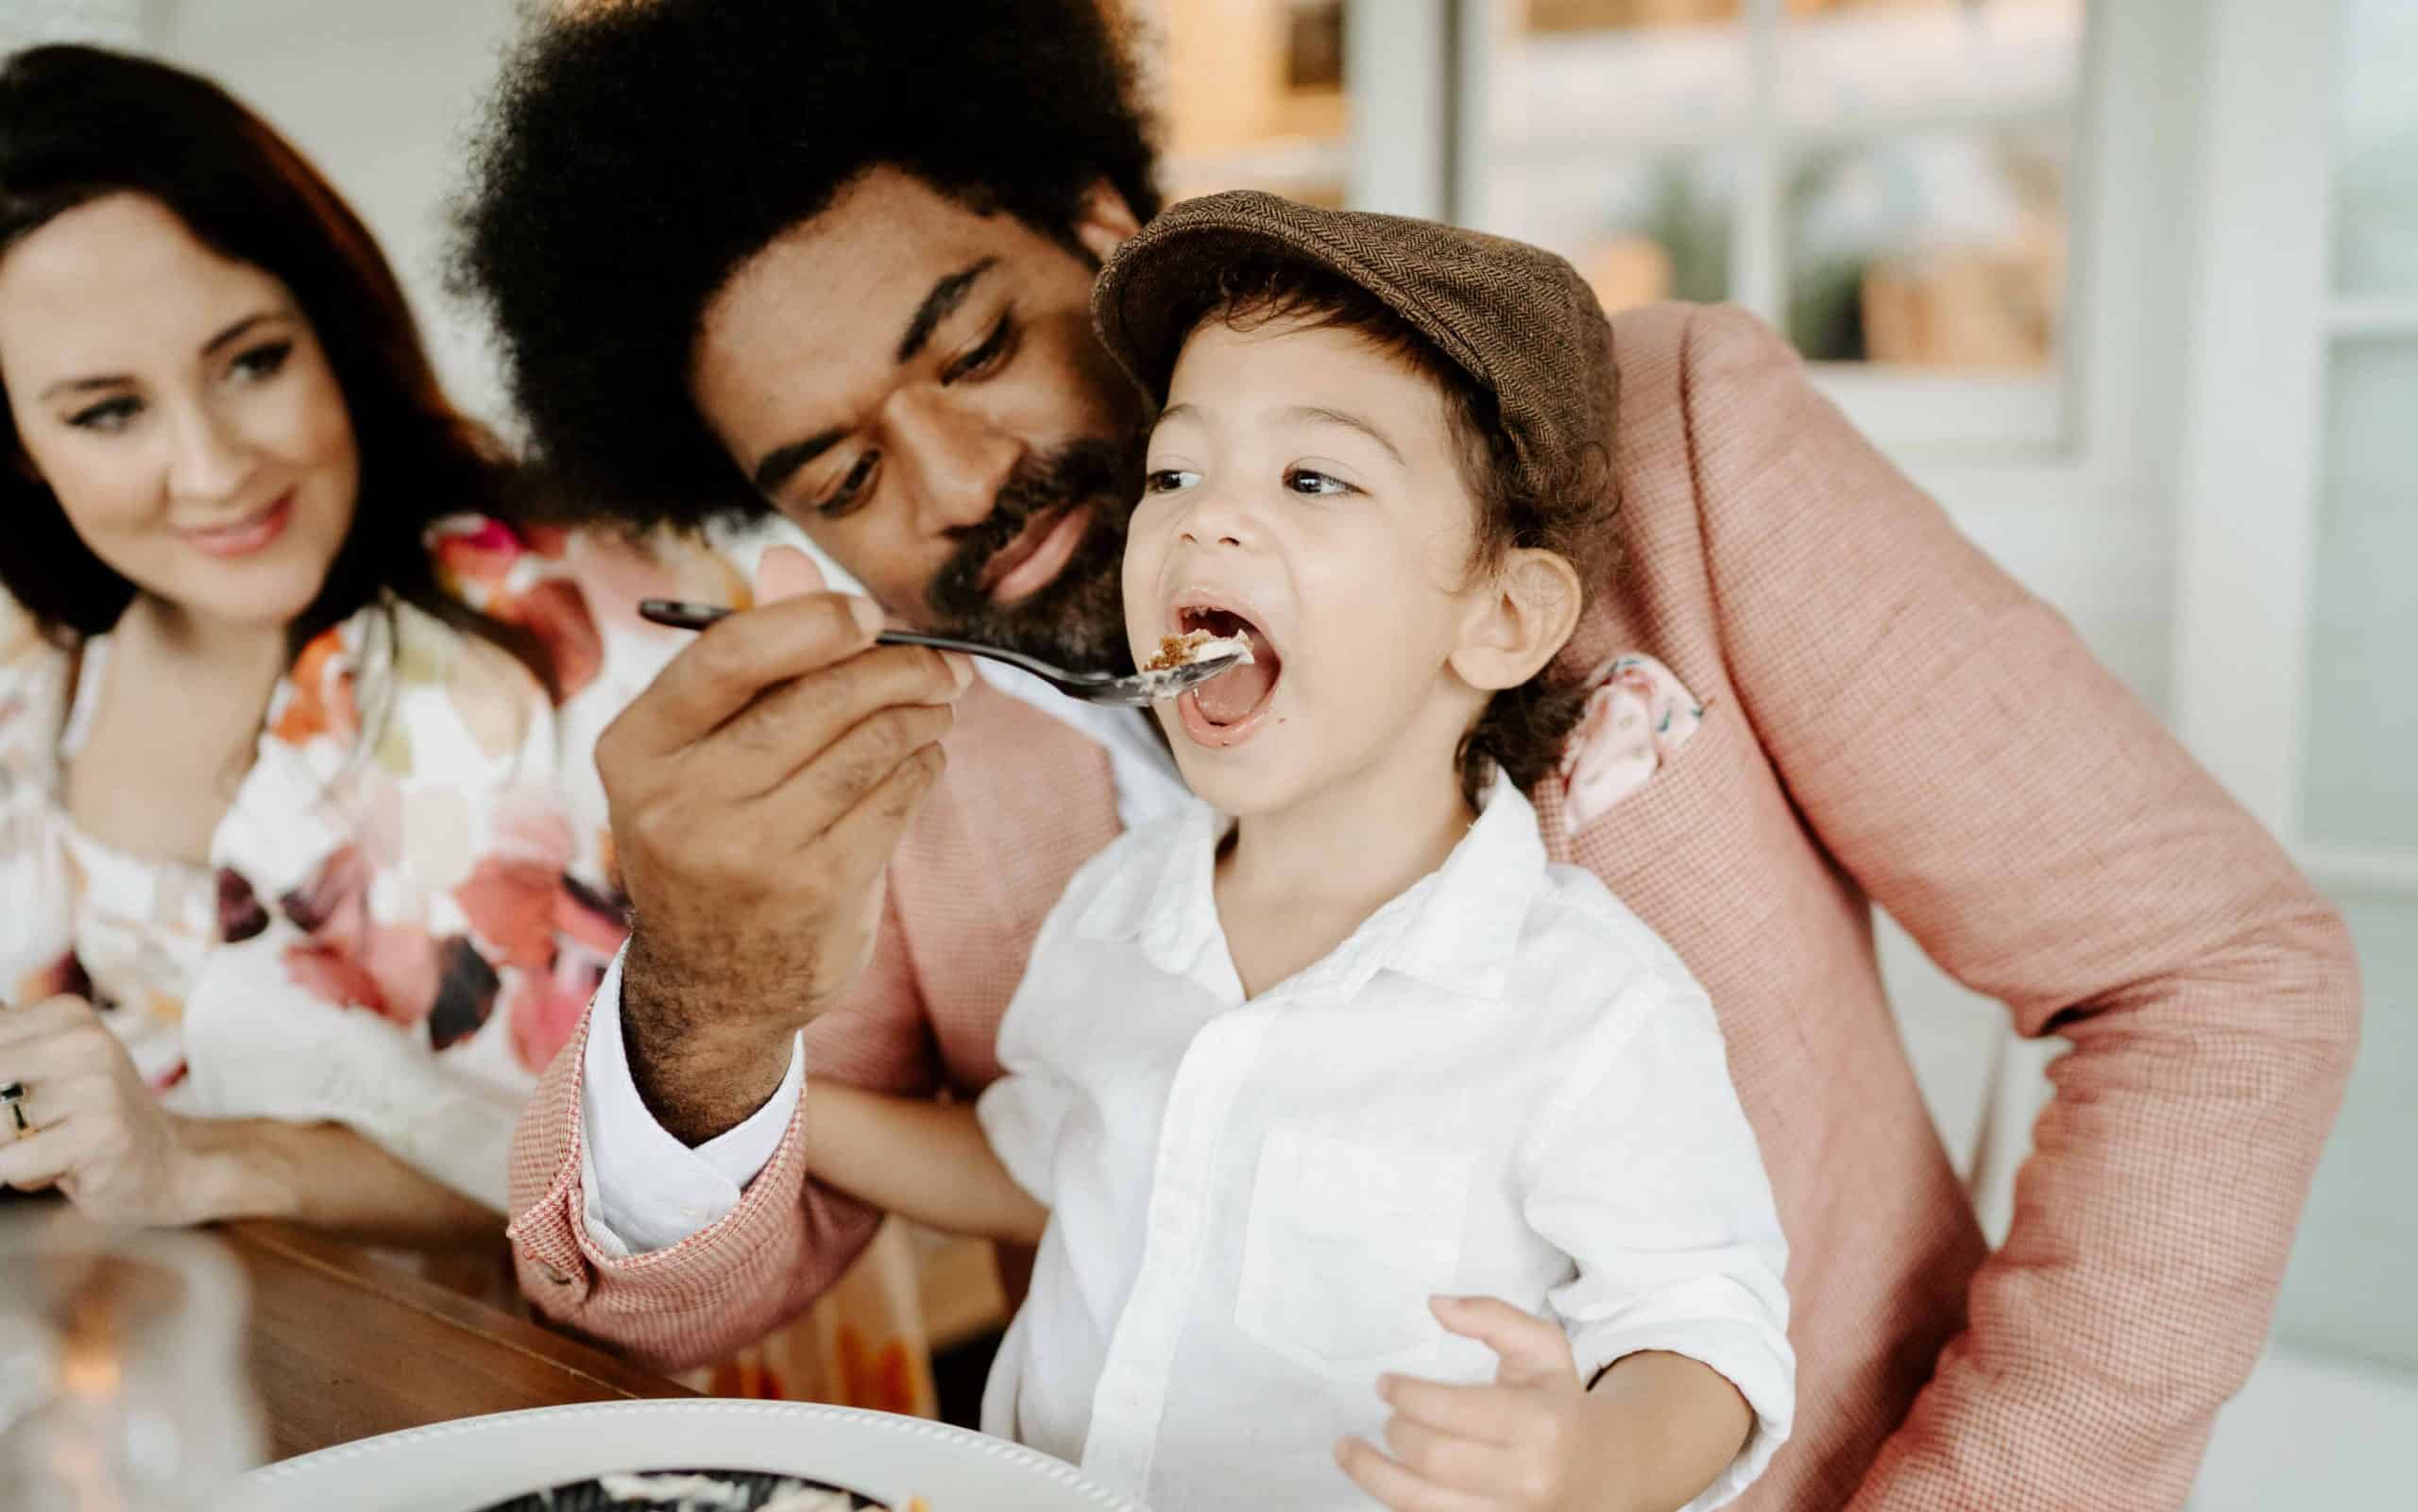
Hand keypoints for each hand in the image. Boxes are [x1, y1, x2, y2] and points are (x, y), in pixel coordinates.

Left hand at [0, 995, 200, 1225]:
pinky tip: (59, 1167)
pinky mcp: (101, 1133)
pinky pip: (11, 1163)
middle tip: (30, 1127)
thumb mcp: (46, 1063)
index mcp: (65, 1015)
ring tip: (45, 1147)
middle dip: (0, 1116)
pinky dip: (21, 1176)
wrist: (169, 1159)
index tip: (20, 1098)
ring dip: (6, 1149)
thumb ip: (8, 1049)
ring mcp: (97, 1086)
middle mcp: (84, 1041)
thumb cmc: (90, 1116)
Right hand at [600, 546, 971, 1141]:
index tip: (870, 614)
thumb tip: (791, 559)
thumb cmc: (714, 833)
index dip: (814, 621)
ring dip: (920, 715)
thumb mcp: (702, 750)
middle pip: (818, 698)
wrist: (711, 983)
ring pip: (869, 747)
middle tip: (942, 661)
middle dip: (897, 667)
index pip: (730, 654)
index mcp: (637, 748)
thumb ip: (751, 656)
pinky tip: (922, 758)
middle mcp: (680, 801)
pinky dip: (921, 767)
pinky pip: (894, 799)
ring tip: (938, 703)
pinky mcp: (815, 890)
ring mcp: (748, 852)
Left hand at [1337, 1296, 1623, 1511]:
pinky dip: (1397, 1501)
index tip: (1384, 1383)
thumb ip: (1492, 1316)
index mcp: (1542, 1424)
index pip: (1456, 1412)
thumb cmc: (1559, 1402)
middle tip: (1386, 1415)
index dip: (1408, 1396)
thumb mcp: (1543, 1347)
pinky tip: (1381, 1477)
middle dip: (1396, 1431)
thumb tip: (1435, 1305)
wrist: (1602, 1470)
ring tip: (1348, 1450)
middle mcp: (1529, 1479)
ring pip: (1423, 1505)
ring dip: (1374, 1475)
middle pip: (1435, 1459)